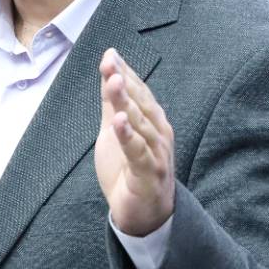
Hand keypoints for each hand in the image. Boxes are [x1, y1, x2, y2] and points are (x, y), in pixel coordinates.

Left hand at [95, 48, 174, 236]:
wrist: (144, 216)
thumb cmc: (131, 171)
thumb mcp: (116, 133)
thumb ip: (113, 105)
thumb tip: (108, 73)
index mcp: (153, 122)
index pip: (139, 91)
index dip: (125, 72)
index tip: (110, 53)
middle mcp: (159, 134)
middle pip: (141, 103)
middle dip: (125, 81)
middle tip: (110, 61)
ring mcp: (156, 154)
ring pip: (140, 125)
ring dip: (126, 103)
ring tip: (113, 83)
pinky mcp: (148, 175)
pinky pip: (139, 154)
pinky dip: (129, 137)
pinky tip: (119, 121)